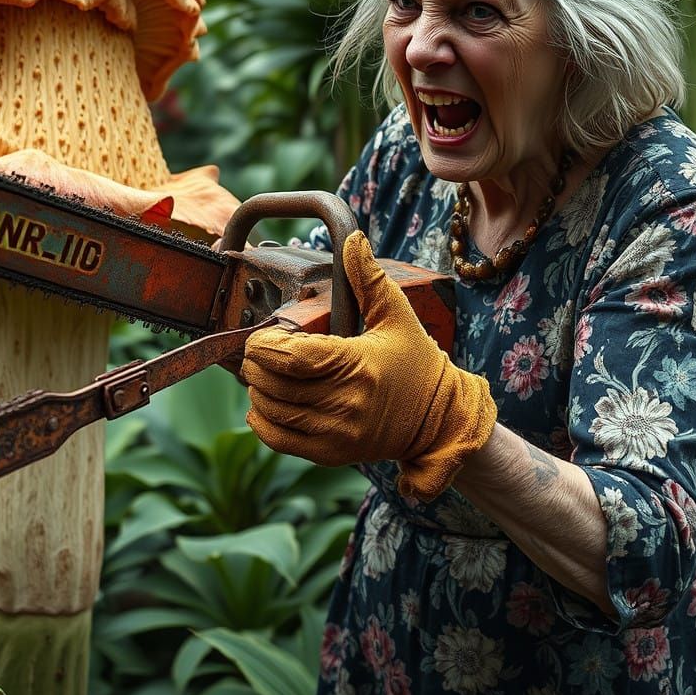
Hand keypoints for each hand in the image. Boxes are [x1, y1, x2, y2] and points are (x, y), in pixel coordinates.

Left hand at [241, 230, 495, 499]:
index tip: (260, 335)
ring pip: (273, 410)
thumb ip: (368, 278)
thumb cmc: (416, 362)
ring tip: (261, 371)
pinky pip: (280, 439)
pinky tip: (263, 401)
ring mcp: (338, 432)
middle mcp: (347, 402)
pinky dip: (262, 420)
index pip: (294, 357)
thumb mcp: (397, 314)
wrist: (439, 418)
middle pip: (276, 383)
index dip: (266, 345)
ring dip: (257, 388)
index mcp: (359, 364)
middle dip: (257, 364)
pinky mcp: (331, 453)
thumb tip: (353, 240)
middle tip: (256, 350)